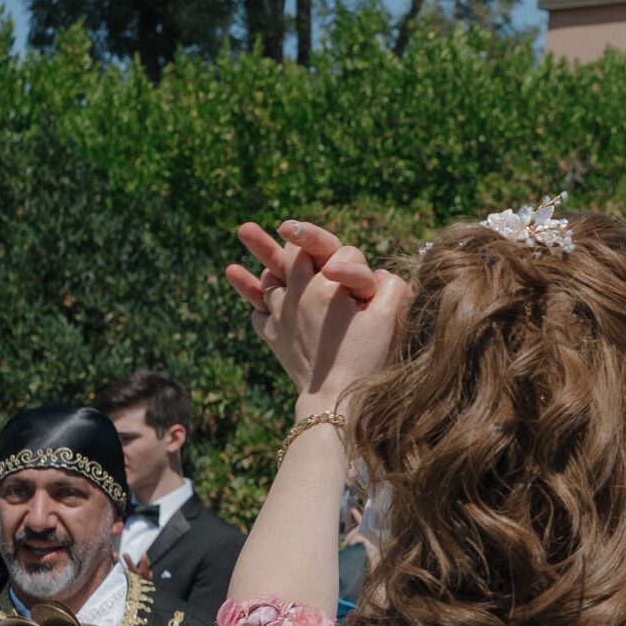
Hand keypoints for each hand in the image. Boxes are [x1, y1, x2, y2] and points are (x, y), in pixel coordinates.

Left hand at [228, 219, 409, 408]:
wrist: (335, 402)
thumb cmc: (367, 359)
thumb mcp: (388, 318)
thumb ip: (389, 287)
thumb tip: (381, 275)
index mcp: (327, 284)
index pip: (326, 247)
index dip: (321, 240)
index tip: (292, 229)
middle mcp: (299, 294)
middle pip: (290, 255)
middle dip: (287, 238)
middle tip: (258, 223)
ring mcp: (281, 315)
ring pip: (269, 277)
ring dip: (260, 256)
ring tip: (244, 230)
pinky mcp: (272, 335)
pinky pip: (255, 308)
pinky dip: (248, 291)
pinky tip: (236, 274)